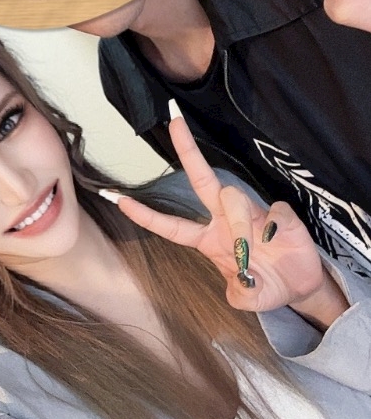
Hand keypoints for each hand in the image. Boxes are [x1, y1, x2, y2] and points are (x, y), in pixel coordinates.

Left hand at [112, 105, 327, 314]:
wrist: (300, 287)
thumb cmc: (264, 287)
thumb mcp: (246, 298)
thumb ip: (240, 292)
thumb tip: (241, 279)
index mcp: (209, 240)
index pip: (172, 225)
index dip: (146, 215)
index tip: (119, 200)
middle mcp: (225, 220)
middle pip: (200, 180)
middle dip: (187, 149)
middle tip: (173, 120)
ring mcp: (252, 213)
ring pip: (233, 197)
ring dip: (241, 223)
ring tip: (255, 249)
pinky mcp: (279, 213)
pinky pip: (272, 210)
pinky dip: (274, 226)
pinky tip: (278, 239)